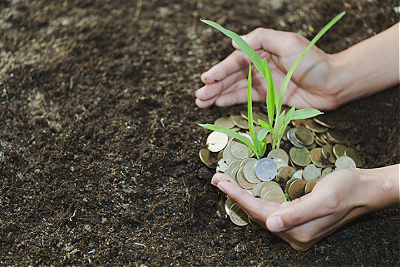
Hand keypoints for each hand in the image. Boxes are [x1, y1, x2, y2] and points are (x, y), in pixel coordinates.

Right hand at [196, 28, 340, 109]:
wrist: (333, 83)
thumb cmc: (313, 61)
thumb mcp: (288, 42)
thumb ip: (261, 39)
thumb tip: (235, 44)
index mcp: (262, 51)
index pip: (236, 61)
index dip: (220, 70)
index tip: (206, 79)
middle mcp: (260, 65)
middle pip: (232, 76)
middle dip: (214, 86)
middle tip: (199, 95)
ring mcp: (264, 81)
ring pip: (236, 88)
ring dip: (218, 94)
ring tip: (202, 102)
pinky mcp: (269, 96)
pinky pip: (247, 98)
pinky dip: (232, 100)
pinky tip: (219, 104)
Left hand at [211, 164, 398, 250]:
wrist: (364, 189)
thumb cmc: (347, 190)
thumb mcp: (324, 200)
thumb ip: (297, 214)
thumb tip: (271, 226)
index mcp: (298, 230)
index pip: (259, 213)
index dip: (238, 197)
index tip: (222, 183)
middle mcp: (294, 233)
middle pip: (256, 213)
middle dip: (235, 195)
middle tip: (217, 179)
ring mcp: (296, 228)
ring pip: (261, 212)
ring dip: (242, 196)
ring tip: (226, 182)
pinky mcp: (298, 220)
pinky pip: (270, 210)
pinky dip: (256, 199)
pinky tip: (247, 191)